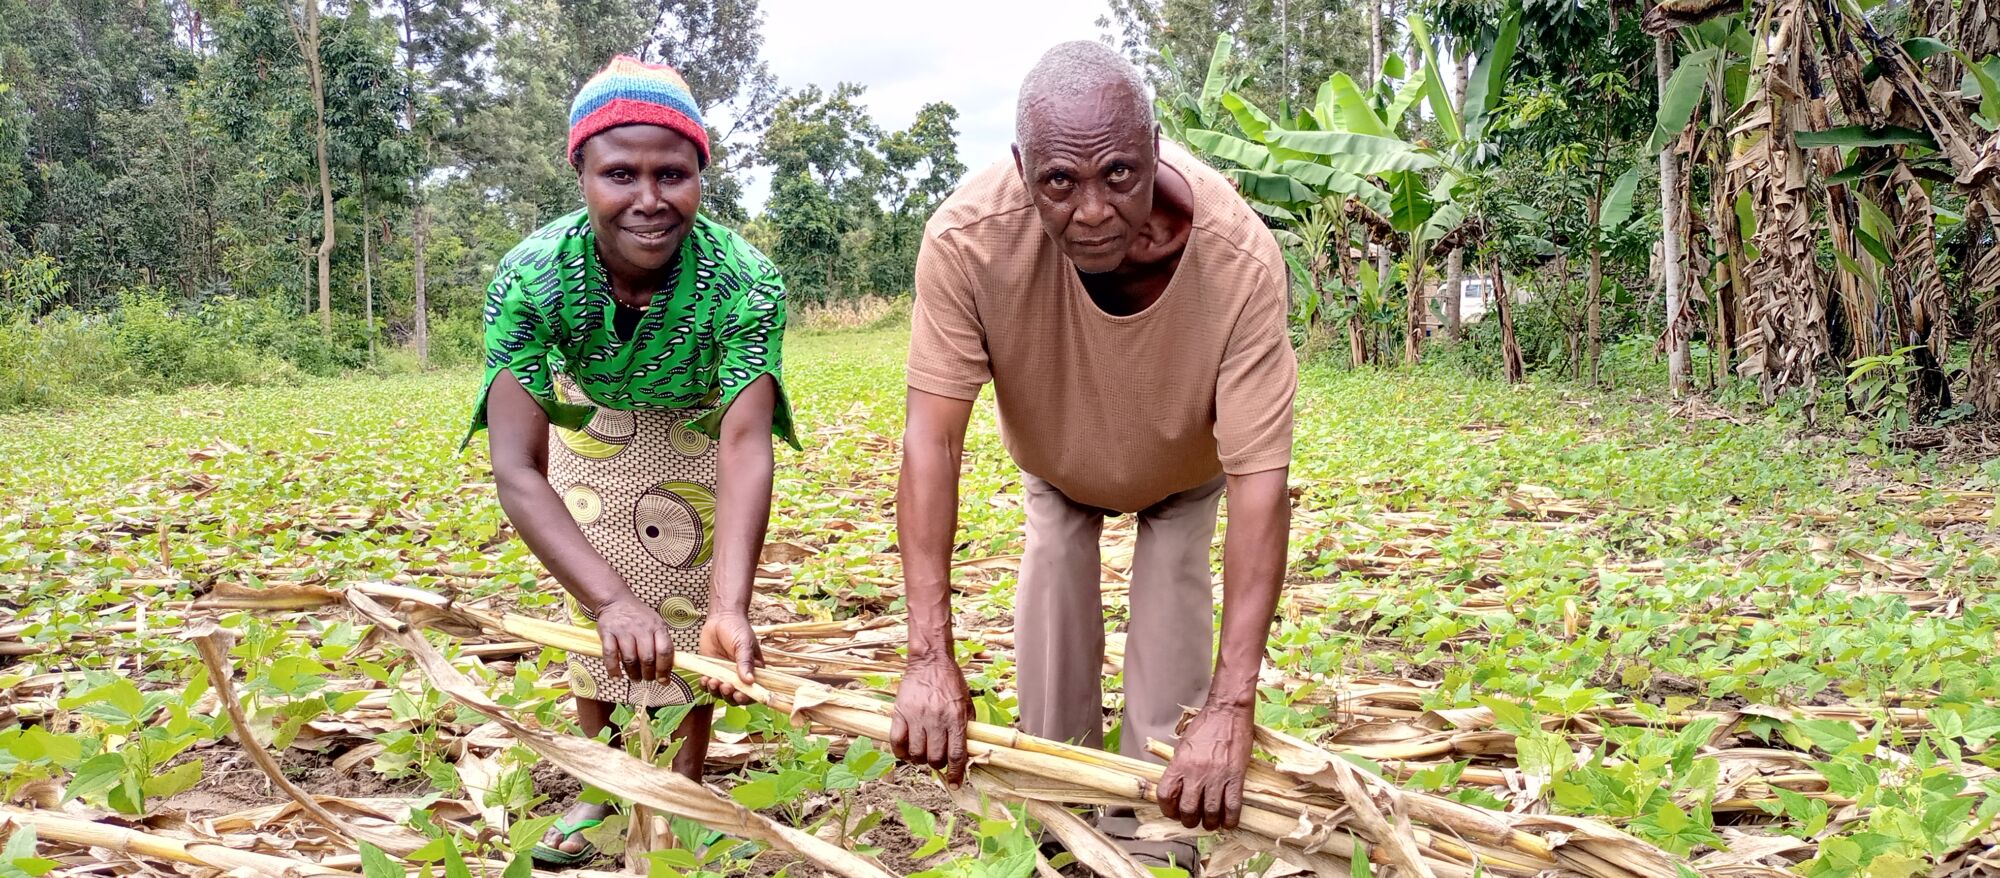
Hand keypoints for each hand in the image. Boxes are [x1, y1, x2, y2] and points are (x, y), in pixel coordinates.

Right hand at [594, 596, 674, 681]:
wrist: (616, 602)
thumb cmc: (639, 618)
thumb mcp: (656, 625)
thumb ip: (661, 644)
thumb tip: (667, 672)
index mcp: (657, 627)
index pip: (665, 650)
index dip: (665, 669)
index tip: (663, 681)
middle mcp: (641, 628)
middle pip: (648, 658)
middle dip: (649, 674)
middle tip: (647, 679)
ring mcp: (624, 630)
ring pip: (630, 659)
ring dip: (633, 673)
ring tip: (635, 678)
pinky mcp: (608, 633)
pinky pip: (610, 655)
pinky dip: (613, 669)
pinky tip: (616, 677)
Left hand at [698, 611, 762, 704]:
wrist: (721, 619)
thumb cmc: (738, 629)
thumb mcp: (744, 644)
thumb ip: (746, 662)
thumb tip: (750, 681)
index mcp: (753, 672)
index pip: (752, 691)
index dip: (746, 697)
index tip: (739, 694)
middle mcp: (739, 677)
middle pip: (735, 697)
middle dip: (729, 695)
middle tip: (725, 686)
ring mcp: (724, 676)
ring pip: (720, 693)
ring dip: (716, 691)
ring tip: (712, 681)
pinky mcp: (711, 672)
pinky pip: (707, 685)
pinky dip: (705, 686)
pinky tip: (704, 679)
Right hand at [890, 652, 971, 786]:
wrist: (930, 661)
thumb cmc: (951, 682)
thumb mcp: (967, 703)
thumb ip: (968, 725)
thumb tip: (969, 749)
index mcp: (956, 718)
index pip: (956, 754)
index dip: (955, 773)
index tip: (955, 783)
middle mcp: (937, 720)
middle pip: (935, 757)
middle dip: (938, 765)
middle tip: (937, 760)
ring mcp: (916, 717)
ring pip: (917, 753)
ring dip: (920, 760)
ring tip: (922, 755)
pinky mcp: (900, 713)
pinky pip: (897, 741)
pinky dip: (901, 752)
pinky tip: (906, 751)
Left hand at [1156, 702, 1253, 830]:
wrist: (1228, 712)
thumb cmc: (1206, 726)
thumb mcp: (1183, 746)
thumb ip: (1179, 767)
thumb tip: (1177, 788)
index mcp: (1179, 763)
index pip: (1165, 795)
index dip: (1167, 809)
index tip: (1173, 812)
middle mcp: (1196, 772)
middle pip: (1188, 809)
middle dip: (1189, 820)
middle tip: (1193, 820)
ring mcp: (1216, 776)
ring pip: (1210, 812)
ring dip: (1210, 823)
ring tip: (1211, 822)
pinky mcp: (1236, 777)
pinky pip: (1232, 807)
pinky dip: (1230, 819)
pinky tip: (1228, 822)